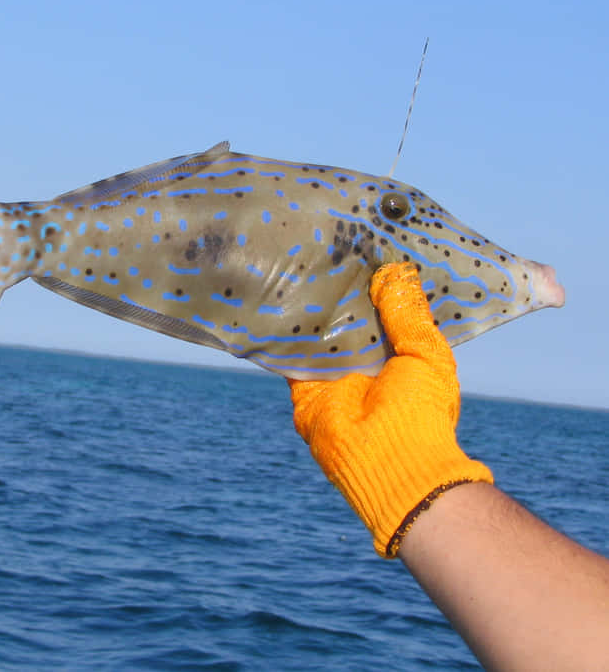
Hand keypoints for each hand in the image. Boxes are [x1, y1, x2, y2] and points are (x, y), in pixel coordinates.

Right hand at [289, 262, 492, 556]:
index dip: (376, 283)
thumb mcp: (426, 353)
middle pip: (347, 318)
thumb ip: (408, 313)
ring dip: (312, 305)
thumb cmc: (422, 412)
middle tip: (331, 245)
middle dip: (340, 290)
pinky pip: (291, 352)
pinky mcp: (303, 386)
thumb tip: (393, 270)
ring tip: (303, 260)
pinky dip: (286, 330)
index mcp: (397, 355)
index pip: (382, 311)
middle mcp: (363, 362)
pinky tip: (280, 296)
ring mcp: (331, 373)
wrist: (391, 461)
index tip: (368, 247)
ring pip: (318, 330)